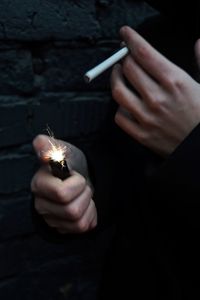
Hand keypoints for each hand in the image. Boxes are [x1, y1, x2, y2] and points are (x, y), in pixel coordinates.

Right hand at [31, 135, 96, 233]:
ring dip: (88, 205)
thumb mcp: (64, 150)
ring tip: (82, 194)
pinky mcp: (63, 229)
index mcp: (39, 185)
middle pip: (72, 211)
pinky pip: (83, 228)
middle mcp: (41, 205)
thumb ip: (51, 146)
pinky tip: (84, 205)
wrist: (78, 176)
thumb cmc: (70, 164)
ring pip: (79, 222)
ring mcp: (51, 219)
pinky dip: (90, 215)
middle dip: (85, 195)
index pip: (61, 193)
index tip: (76, 176)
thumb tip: (39, 143)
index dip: (77, 184)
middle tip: (82, 186)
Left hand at [111, 26, 199, 156]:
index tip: (125, 34)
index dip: (131, 39)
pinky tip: (125, 103)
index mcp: (175, 81)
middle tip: (124, 56)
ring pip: (118, 92)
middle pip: (129, 69)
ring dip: (115, 79)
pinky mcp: (142, 134)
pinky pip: (120, 117)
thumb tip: (198, 42)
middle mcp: (157, 98)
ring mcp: (147, 117)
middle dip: (124, 57)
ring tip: (118, 75)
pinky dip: (120, 107)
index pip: (144, 53)